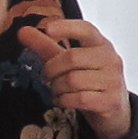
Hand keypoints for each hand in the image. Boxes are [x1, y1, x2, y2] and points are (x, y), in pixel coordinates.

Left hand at [14, 7, 135, 138]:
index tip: (47, 28)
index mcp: (101, 45)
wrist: (114, 111)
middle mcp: (110, 60)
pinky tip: (62, 100)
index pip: (86, 29)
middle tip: (46, 76)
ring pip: (73, 80)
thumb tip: (22, 31)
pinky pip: (79, 98)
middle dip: (52, 68)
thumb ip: (46, 46)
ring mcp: (112, 81)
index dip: (66, 27)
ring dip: (56, 87)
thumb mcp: (69, 62)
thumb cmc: (90, 81)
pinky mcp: (110, 101)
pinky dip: (64, 100)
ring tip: (55, 89)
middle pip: (72, 57)